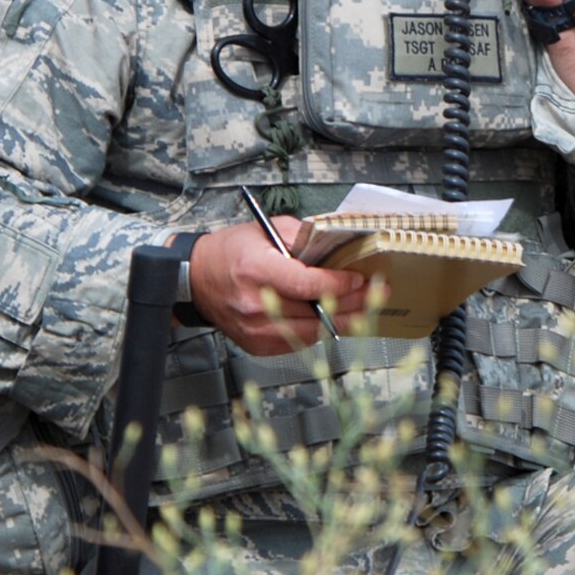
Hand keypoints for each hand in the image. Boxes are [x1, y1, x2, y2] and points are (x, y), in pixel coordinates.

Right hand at [185, 220, 365, 354]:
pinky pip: (297, 341)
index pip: (306, 284)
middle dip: (353, 303)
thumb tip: (336, 242)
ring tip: (365, 309)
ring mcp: (255, 329)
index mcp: (256, 270)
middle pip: (314, 311)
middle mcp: (254, 304)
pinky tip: (334, 319)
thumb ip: (302, 236)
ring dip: (342, 321)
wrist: (197, 279)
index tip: (359, 280)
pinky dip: (318, 330)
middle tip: (378, 295)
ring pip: (310, 331)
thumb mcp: (265, 229)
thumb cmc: (229, 252)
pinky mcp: (257, 345)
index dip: (337, 284)